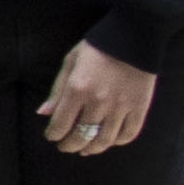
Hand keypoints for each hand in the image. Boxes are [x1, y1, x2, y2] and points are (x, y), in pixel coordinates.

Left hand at [38, 39, 157, 153]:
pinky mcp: (140, 107)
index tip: (52, 136)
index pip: (60, 124)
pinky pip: (128, 134)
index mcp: (77, 89)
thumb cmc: (97, 47)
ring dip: (92, 148)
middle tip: (66, 147)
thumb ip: (57, 90)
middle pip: (81, 136)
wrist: (134, 36)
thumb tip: (43, 114)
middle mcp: (98, 102)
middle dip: (70, 145)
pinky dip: (117, 141)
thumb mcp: (70, 62)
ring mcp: (121, 107)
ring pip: (104, 140)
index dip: (54, 135)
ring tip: (85, 149)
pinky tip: (109, 140)